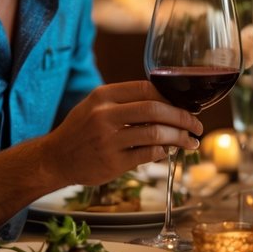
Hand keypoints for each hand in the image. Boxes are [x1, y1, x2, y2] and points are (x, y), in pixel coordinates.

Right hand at [49, 81, 202, 187]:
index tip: (186, 106)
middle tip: (197, 125)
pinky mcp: (112, 163)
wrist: (55, 158)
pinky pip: (148, 154)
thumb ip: (125, 101)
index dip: (171, 97)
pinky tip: (168, 151)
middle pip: (156, 110)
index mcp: (103, 96)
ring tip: (190, 141)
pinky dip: (163, 151)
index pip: (147, 88)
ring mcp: (109, 140)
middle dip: (183, 118)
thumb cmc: (81, 130)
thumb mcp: (95, 105)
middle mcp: (105, 115)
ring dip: (180, 137)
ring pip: (156, 133)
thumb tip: (167, 103)